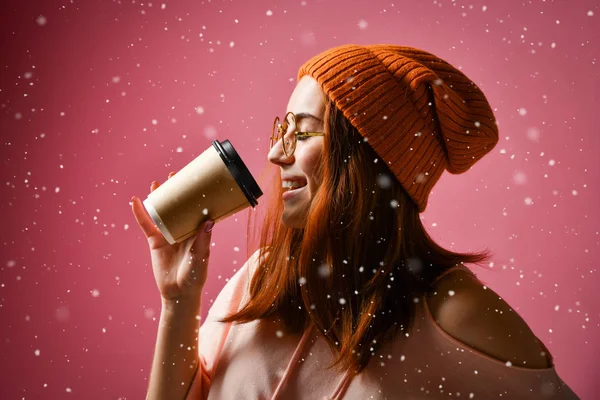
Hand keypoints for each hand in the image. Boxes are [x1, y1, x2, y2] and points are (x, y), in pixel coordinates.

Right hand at [130, 171, 213, 301]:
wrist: (178, 293)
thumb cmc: (195, 276)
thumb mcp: (201, 257)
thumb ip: (203, 240)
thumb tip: (210, 221)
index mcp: (197, 231)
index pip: (197, 209)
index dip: (195, 195)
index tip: (195, 180)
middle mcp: (182, 230)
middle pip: (178, 206)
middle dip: (176, 191)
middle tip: (174, 175)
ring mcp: (167, 234)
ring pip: (162, 212)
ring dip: (159, 198)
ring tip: (157, 183)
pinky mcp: (155, 241)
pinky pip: (146, 225)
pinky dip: (140, 213)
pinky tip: (135, 201)